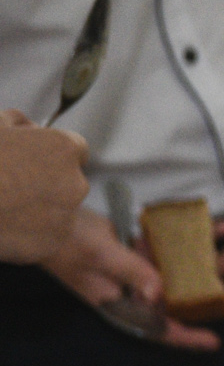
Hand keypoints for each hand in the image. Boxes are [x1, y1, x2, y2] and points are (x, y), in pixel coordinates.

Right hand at [0, 113, 88, 262]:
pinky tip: (6, 228)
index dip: (52, 158)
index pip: (75, 151)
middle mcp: (75, 182)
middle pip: (69, 183)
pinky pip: (46, 237)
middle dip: (47, 185)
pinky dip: (30, 236)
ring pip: (58, 212)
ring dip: (40, 211)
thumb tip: (28, 127)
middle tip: (13, 189)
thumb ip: (18, 122)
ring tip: (5, 209)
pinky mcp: (52, 243)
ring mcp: (66, 216)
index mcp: (64, 149)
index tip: (34, 165)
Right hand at [44, 207, 223, 350]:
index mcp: (124, 304)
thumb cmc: (68, 244)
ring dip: (213, 261)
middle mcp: (139, 290)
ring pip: (188, 271)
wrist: (51, 217)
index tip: (216, 343)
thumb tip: (159, 294)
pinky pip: (179, 246)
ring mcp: (145, 269)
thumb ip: (132, 273)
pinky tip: (219, 225)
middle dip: (220, 297)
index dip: (187, 338)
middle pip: (184, 300)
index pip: (159, 329)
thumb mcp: (100, 258)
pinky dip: (198, 236)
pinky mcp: (147, 248)